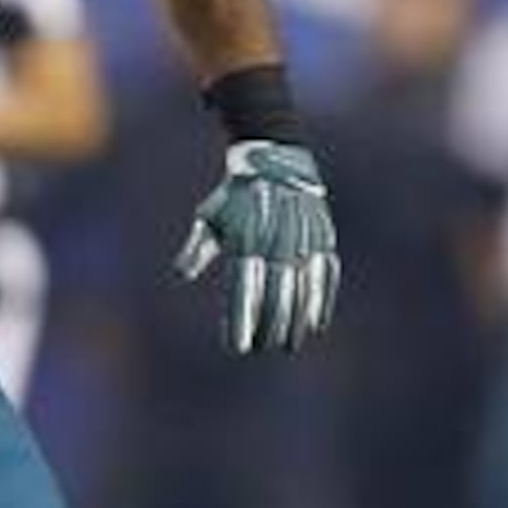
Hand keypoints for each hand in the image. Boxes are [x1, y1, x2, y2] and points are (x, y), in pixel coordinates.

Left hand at [172, 140, 339, 353]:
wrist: (274, 158)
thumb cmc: (235, 196)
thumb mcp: (210, 216)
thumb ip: (197, 247)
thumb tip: (182, 274)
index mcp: (247, 238)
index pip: (244, 288)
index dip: (242, 319)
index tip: (237, 347)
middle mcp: (277, 240)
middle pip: (276, 293)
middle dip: (269, 326)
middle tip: (262, 349)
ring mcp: (304, 239)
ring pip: (302, 288)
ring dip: (297, 321)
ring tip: (289, 345)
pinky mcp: (323, 237)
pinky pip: (325, 274)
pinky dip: (322, 300)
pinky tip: (316, 324)